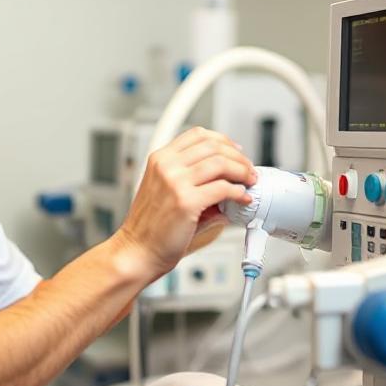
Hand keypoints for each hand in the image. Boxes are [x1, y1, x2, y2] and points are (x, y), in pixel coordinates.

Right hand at [118, 127, 255, 274]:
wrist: (136, 250)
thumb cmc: (149, 227)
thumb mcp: (164, 190)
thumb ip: (192, 179)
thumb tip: (226, 178)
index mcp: (160, 159)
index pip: (198, 135)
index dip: (223, 141)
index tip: (236, 151)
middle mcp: (166, 166)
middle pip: (213, 146)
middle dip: (238, 156)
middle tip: (248, 169)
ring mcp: (175, 182)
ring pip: (221, 162)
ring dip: (242, 171)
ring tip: (249, 182)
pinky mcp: (186, 202)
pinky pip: (223, 188)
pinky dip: (238, 192)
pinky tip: (241, 198)